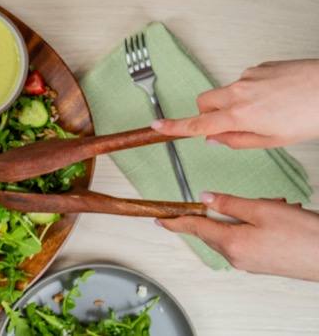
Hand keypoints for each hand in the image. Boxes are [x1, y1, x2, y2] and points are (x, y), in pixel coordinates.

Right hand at [152, 59, 318, 148]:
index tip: (158, 126)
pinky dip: (254, 91)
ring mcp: (249, 76)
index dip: (175, 126)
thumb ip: (240, 140)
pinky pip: (246, 81)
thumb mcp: (275, 141)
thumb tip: (216, 139)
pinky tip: (278, 96)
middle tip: (227, 124)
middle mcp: (238, 92)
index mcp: (240, 115)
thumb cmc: (312, 115)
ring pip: (227, 92)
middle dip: (207, 113)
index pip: (198, 124)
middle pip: (204, 102)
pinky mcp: (261, 66)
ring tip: (270, 111)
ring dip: (236, 103)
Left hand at [159, 192, 318, 280]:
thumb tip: (206, 200)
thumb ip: (230, 204)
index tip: (160, 218)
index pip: (194, 228)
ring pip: (231, 235)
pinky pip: (245, 241)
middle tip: (236, 201)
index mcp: (232, 244)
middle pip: (212, 231)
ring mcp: (249, 263)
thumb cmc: (303, 236)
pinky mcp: (261, 264)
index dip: (176, 221)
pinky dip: (253, 227)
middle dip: (221, 213)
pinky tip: (273, 219)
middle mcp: (237, 258)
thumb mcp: (262, 210)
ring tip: (270, 209)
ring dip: (243, 218)